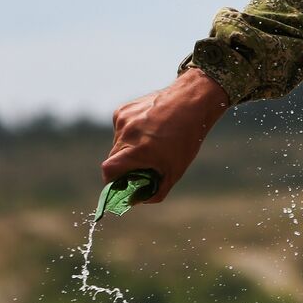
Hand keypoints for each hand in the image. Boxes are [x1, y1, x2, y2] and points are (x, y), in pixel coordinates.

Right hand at [103, 68, 228, 202]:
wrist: (192, 101)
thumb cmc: (187, 138)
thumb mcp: (176, 170)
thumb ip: (157, 191)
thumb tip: (137, 201)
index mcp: (136, 150)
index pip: (109, 171)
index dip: (112, 181)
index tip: (122, 184)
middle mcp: (126, 134)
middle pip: (114, 158)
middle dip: (125, 166)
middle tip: (143, 164)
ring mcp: (123, 120)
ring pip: (118, 143)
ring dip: (130, 147)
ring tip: (153, 141)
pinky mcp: (123, 109)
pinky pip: (121, 128)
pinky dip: (131, 132)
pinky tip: (150, 127)